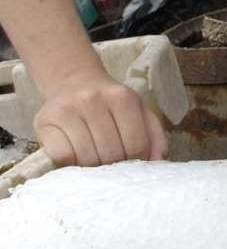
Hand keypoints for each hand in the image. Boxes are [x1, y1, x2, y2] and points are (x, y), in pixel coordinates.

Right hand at [34, 71, 166, 166]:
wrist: (73, 82)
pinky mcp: (46, 121)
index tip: (131, 161)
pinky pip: (63, 155)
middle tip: (111, 162)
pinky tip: (76, 155)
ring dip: (93, 167)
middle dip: (114, 165)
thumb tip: (158, 161)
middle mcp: (93, 100)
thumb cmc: (110, 103)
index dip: (136, 160)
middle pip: (111, 153)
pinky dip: (72, 163)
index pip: (136, 144)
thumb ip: (153, 134)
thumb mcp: (138, 110)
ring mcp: (67, 109)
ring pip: (87, 157)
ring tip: (95, 159)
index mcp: (123, 98)